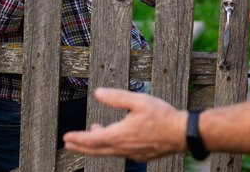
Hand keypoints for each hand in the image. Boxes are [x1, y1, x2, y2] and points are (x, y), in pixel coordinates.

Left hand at [63, 88, 187, 161]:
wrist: (182, 133)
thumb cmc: (163, 116)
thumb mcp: (139, 101)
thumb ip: (117, 98)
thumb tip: (98, 93)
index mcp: (120, 135)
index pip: (92, 140)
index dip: (77, 139)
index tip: (66, 138)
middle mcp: (123, 148)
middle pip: (96, 150)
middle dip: (80, 147)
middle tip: (68, 144)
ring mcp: (132, 154)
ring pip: (108, 152)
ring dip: (96, 145)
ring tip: (92, 135)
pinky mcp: (140, 155)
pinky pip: (120, 153)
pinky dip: (111, 147)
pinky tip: (114, 139)